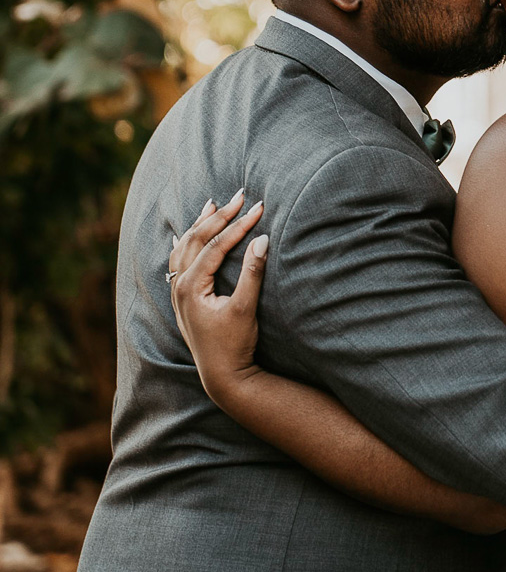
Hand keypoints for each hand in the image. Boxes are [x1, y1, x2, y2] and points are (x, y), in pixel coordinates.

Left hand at [168, 191, 267, 405]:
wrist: (223, 375)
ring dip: (199, 225)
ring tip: (211, 204)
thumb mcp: (246, 308)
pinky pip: (178, 261)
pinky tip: (183, 236)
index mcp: (191, 286)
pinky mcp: (184, 298)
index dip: (238, 225)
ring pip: (184, 247)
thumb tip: (262, 240)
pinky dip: (185, 243)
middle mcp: (179, 286)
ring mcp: (178, 292)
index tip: (259, 208)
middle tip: (240, 196)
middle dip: (219, 216)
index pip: (215, 245)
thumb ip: (252, 273)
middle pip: (197, 240)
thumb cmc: (235, 344)